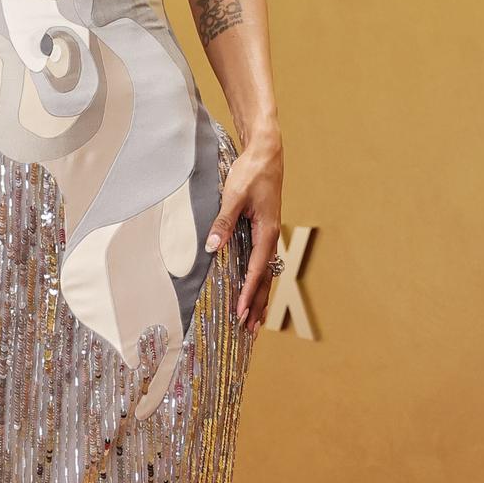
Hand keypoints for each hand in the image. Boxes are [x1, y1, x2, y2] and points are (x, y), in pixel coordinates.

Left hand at [204, 131, 283, 333]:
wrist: (267, 152)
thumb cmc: (252, 172)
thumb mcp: (234, 195)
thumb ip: (223, 221)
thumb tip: (212, 246)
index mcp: (267, 231)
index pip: (256, 270)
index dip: (248, 293)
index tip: (240, 312)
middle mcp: (271, 237)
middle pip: (266, 278)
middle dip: (258, 305)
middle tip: (249, 330)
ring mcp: (268, 235)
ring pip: (266, 273)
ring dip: (260, 297)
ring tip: (254, 321)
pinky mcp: (263, 230)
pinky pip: (262, 262)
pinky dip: (258, 281)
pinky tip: (253, 290)